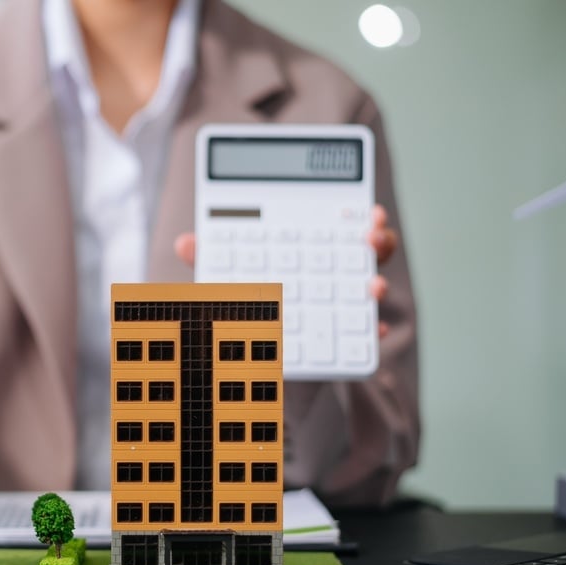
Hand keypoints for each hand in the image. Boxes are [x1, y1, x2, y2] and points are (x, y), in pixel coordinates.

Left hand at [172, 203, 397, 338]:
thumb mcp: (224, 276)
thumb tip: (186, 243)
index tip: (371, 213)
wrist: (248, 350)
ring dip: (377, 283)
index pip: (343, 226)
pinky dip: (370, 331)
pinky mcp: (340, 339)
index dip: (363, 218)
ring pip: (369, 288)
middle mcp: (334, 273)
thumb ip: (209, 259)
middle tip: (373, 237)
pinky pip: (363, 335)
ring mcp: (340, 306)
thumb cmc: (242, 300)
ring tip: (374, 285)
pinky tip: (372, 328)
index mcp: (312, 248)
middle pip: (367, 252)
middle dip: (379, 242)